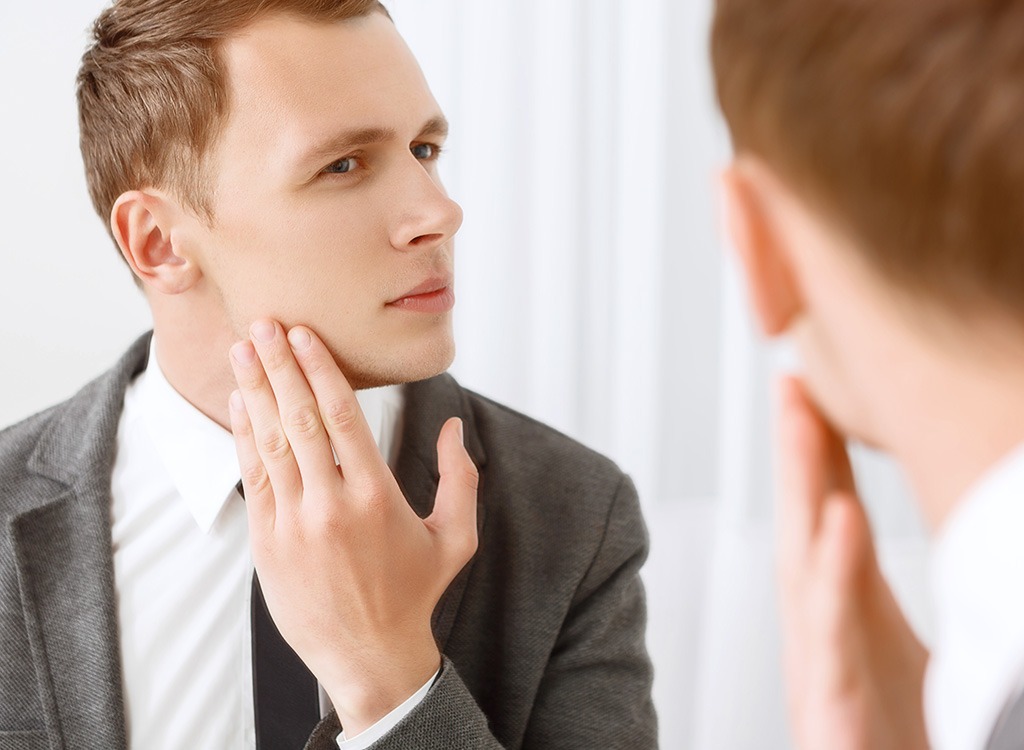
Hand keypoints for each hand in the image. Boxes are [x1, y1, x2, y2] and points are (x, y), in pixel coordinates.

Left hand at [228, 319, 478, 736]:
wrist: (368, 654)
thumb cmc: (414, 592)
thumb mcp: (456, 538)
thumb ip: (461, 479)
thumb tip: (453, 428)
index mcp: (375, 496)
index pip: (340, 415)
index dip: (318, 368)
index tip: (302, 334)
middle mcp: (330, 504)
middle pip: (298, 417)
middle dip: (278, 364)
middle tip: (263, 323)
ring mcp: (294, 523)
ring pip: (270, 441)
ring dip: (254, 390)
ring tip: (242, 349)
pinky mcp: (268, 542)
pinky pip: (254, 476)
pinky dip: (246, 435)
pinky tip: (242, 403)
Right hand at [776, 377, 927, 749]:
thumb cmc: (896, 744)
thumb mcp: (909, 662)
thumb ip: (903, 602)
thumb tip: (934, 536)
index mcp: (846, 615)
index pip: (826, 512)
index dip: (816, 448)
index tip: (811, 381)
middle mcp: (823, 631)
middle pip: (805, 520)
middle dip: (796, 446)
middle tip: (795, 375)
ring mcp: (819, 664)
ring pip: (804, 562)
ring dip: (800, 484)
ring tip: (801, 416)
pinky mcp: (829, 705)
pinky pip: (830, 631)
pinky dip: (831, 572)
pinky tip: (839, 517)